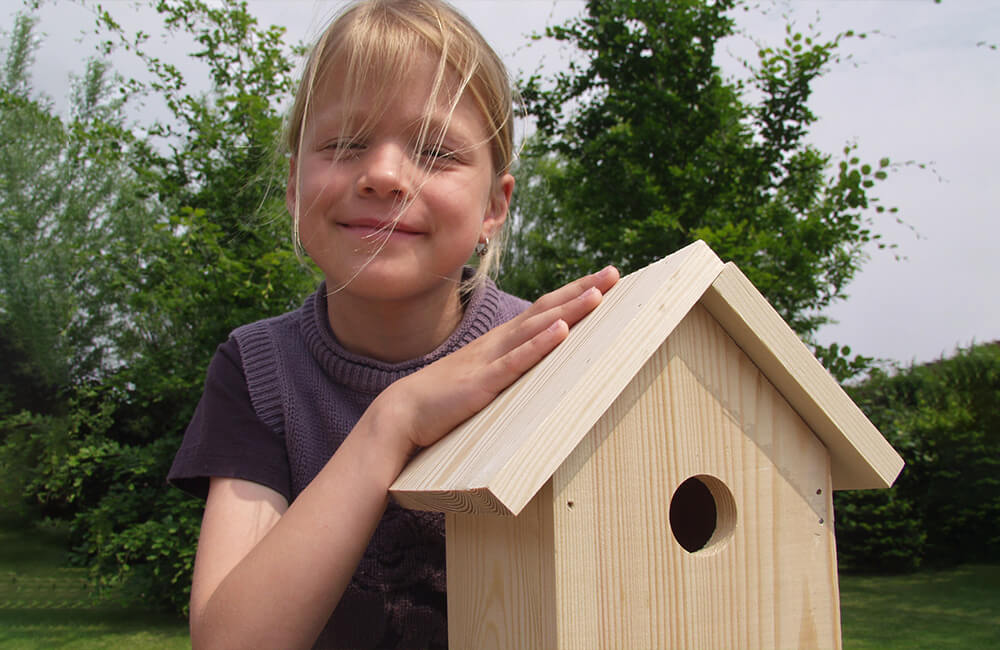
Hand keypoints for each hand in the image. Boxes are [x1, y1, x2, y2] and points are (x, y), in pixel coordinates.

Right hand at [377, 266, 619, 451]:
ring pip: (536, 328)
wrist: (403, 411)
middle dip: (582, 291)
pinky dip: (540, 345)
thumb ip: (509, 367)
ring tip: (598, 294)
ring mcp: (491, 359)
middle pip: (547, 309)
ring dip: (568, 310)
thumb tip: (539, 365)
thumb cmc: (444, 397)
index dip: (574, 294)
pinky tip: (561, 332)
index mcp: (501, 341)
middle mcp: (499, 342)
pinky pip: (516, 361)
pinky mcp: (483, 382)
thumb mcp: (484, 376)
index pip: (544, 310)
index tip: (604, 280)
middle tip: (614, 273)